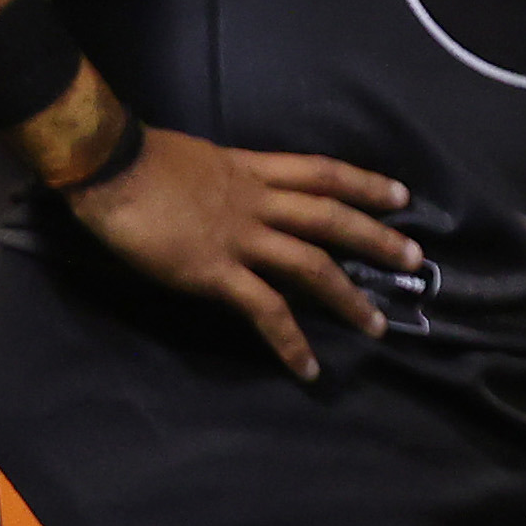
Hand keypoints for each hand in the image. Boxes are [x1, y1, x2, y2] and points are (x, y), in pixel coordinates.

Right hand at [64, 131, 420, 381]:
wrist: (110, 167)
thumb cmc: (143, 158)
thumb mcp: (203, 158)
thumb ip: (230, 178)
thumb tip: (236, 191)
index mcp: (254, 170)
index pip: (323, 173)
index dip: (364, 183)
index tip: (400, 195)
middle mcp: (259, 202)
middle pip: (332, 218)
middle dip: (376, 239)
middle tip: (415, 260)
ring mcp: (241, 238)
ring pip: (312, 265)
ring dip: (349, 297)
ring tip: (379, 326)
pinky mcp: (216, 272)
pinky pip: (264, 310)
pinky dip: (290, 340)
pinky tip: (307, 367)